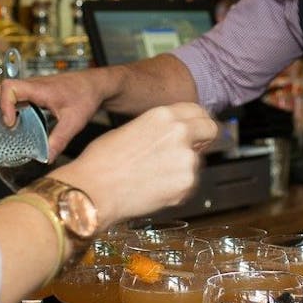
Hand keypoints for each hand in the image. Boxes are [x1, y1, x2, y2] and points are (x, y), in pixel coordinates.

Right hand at [0, 70, 103, 161]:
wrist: (95, 84)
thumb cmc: (86, 95)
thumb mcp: (75, 121)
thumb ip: (60, 139)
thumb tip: (45, 158)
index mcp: (38, 88)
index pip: (10, 88)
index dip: (4, 105)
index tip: (9, 123)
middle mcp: (30, 87)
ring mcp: (29, 90)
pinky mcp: (31, 94)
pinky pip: (8, 99)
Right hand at [50, 103, 217, 226]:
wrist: (92, 191)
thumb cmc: (101, 163)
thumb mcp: (130, 129)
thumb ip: (158, 129)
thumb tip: (168, 135)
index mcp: (164, 116)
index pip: (198, 111)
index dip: (198, 121)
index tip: (197, 129)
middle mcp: (180, 133)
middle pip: (210, 130)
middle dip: (203, 139)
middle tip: (189, 151)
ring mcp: (186, 159)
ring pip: (197, 161)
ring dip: (183, 167)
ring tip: (153, 176)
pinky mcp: (187, 184)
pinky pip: (188, 184)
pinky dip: (177, 188)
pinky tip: (153, 189)